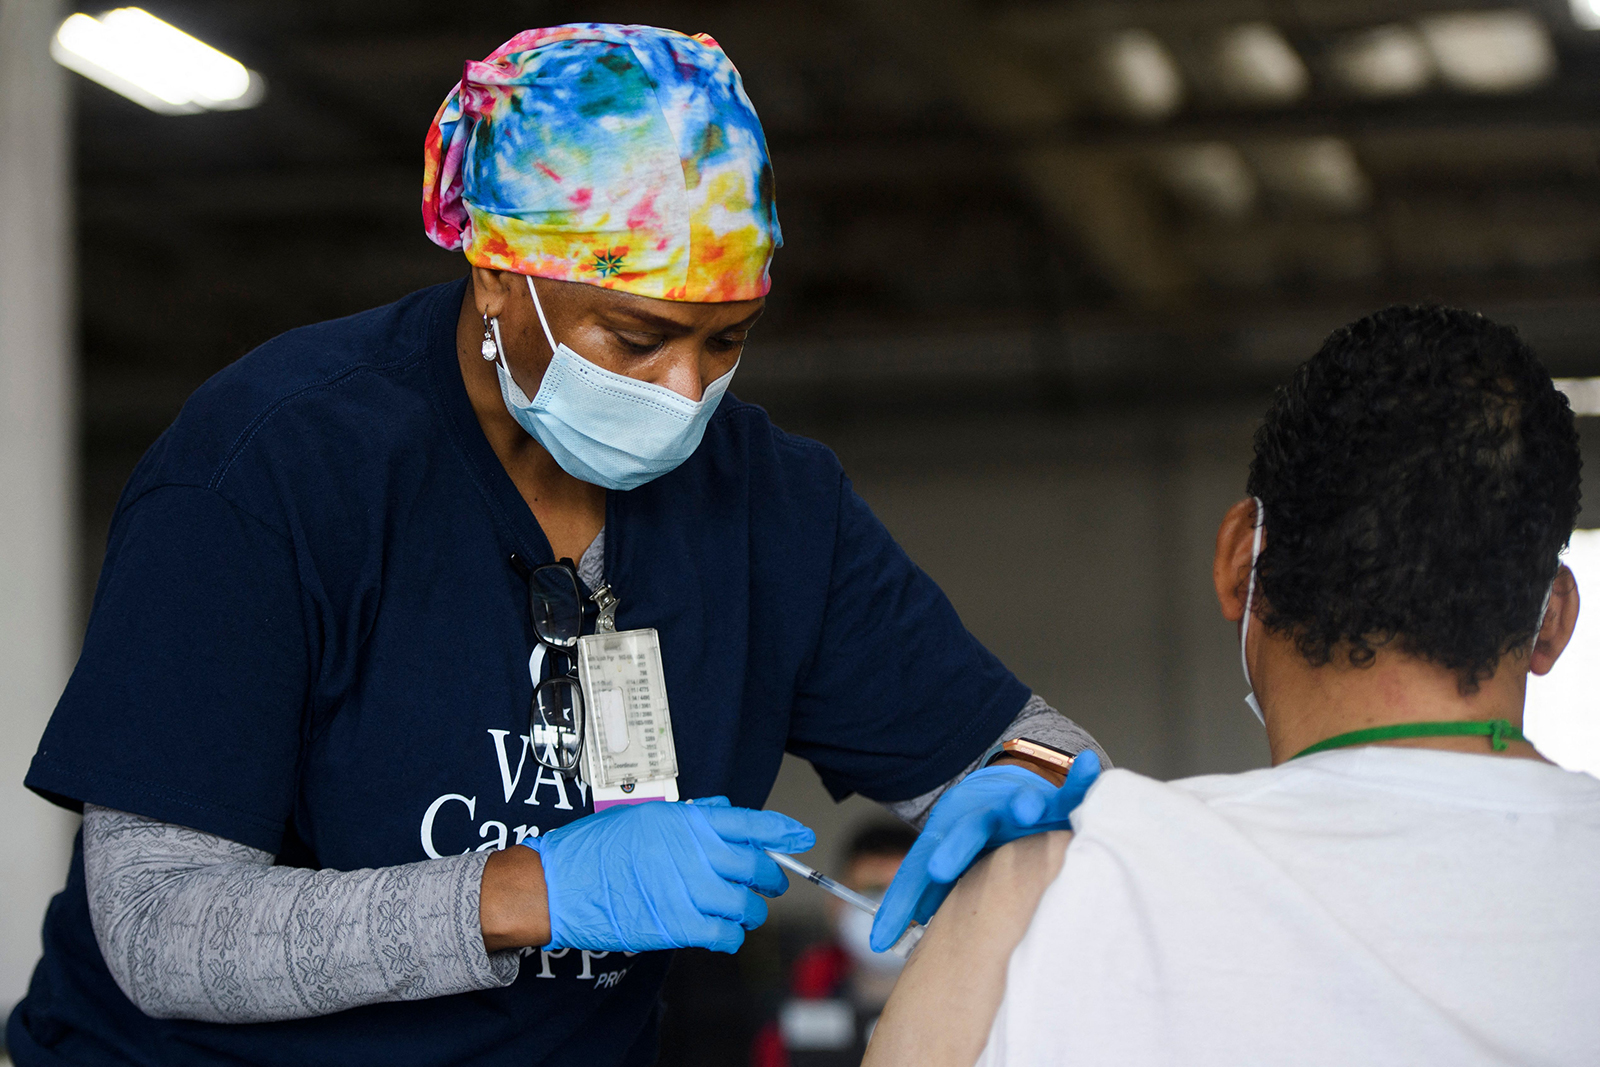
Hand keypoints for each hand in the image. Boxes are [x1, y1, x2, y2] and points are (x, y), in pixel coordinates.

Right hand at [523, 797, 813, 953]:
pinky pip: (725, 935)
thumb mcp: (644, 815)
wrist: (562, 884)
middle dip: (770, 878)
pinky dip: (731, 937)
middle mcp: (695, 852)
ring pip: (746, 905)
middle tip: (769, 885)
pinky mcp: (679, 925)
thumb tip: (724, 812)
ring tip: (744, 912)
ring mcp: (688, 890)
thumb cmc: (596, 849)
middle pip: (756, 867)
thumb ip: (689, 816)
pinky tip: (723, 933)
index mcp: (688, 822)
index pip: (750, 823)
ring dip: (751, 911)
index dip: (781, 830)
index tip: (800, 837)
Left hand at [870, 751, 1100, 951]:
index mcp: (958, 833)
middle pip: (972, 829)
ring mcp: (1023, 805)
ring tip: (1026, 809)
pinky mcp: (1059, 798)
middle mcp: (988, 816)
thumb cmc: (977, 834)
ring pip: (1022, 804)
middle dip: (960, 844)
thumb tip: (879, 941)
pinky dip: (1081, 776)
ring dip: (1024, 804)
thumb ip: (915, 894)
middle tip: (941, 867)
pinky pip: (1072, 787)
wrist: (1006, 782)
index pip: (934, 857)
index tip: (916, 895)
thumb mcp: (943, 857)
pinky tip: (1088, 765)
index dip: (925, 876)